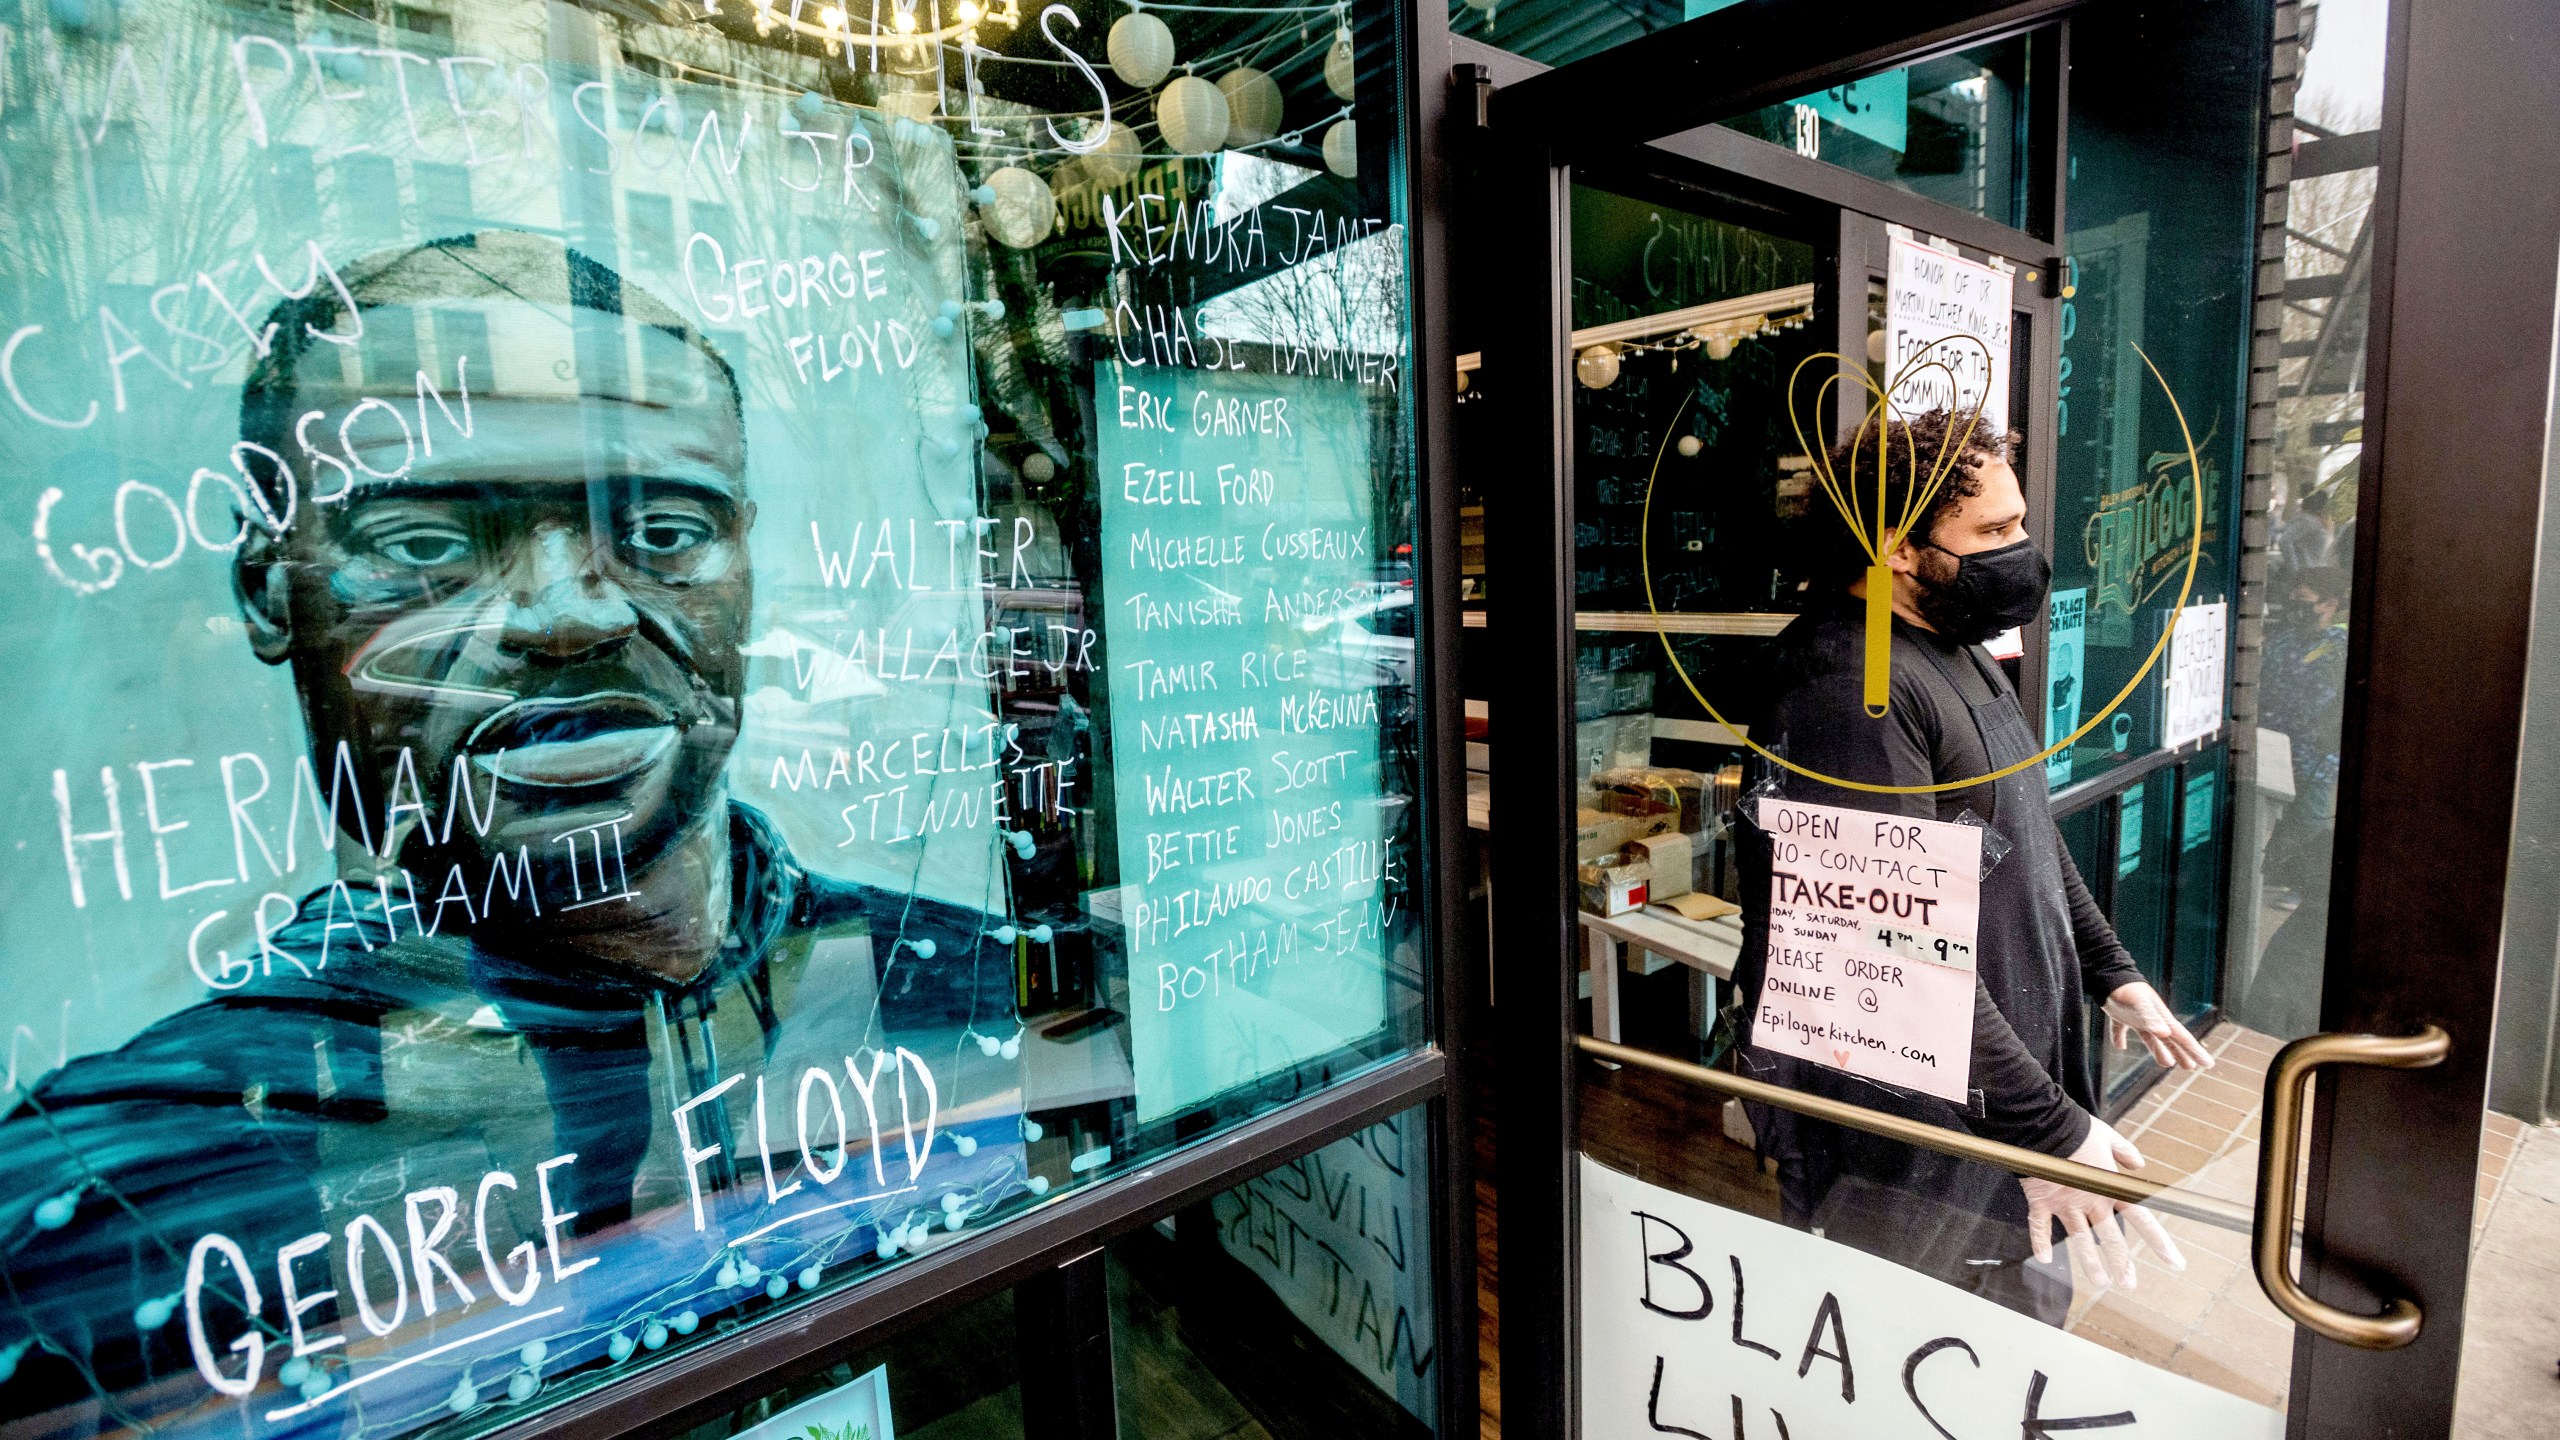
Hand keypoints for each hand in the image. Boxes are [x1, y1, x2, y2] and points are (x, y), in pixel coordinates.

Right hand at [2019, 1117, 2187, 1290]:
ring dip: (2091, 1263)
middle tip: (2128, 1284)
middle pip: (2111, 1238)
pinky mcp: (2041, 1201)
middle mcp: (2090, 1201)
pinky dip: (2040, 1242)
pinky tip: (2044, 1259)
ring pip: (2080, 1240)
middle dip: (2122, 1264)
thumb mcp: (2108, 1136)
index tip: (2174, 1262)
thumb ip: (2124, 1151)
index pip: (2141, 1220)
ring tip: (2100, 1282)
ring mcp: (2065, 1204)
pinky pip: (2039, 1226)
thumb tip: (2139, 1164)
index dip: (2159, 1243)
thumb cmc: (2077, 1128)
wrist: (2045, 1124)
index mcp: (2110, 1188)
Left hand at [2104, 981, 2214, 1070]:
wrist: (2109, 976)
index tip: (2208, 1063)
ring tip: (2167, 1063)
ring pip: (2151, 1039)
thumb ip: (2152, 1018)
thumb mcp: (2141, 1005)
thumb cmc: (2128, 990)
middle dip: (2181, 1054)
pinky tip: (2120, 1046)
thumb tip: (2165, 1033)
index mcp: (2162, 1019)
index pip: (2183, 1038)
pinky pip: (2121, 1031)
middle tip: (2191, 1067)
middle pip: (2171, 1041)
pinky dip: (2120, 1038)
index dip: (2196, 1051)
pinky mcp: (2120, 1016)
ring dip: (2159, 1050)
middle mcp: (2153, 1020)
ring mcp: (2136, 1018)